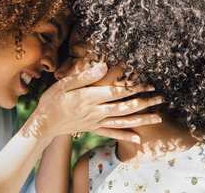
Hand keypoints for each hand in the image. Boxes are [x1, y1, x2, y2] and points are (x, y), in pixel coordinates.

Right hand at [24, 63, 162, 143]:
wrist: (44, 124)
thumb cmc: (52, 101)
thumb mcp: (64, 84)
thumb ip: (85, 76)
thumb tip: (104, 66)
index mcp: (90, 97)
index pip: (118, 91)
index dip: (135, 87)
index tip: (149, 83)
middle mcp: (96, 111)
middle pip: (125, 107)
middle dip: (145, 102)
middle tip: (161, 98)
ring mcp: (96, 122)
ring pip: (123, 121)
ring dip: (141, 119)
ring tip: (158, 117)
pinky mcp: (93, 129)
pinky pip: (112, 133)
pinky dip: (125, 136)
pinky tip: (138, 138)